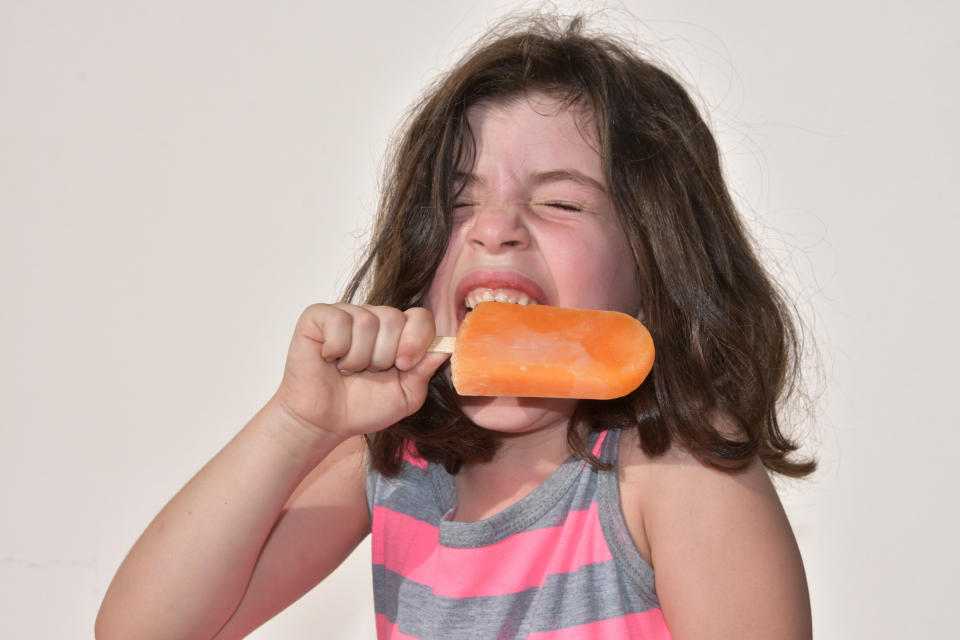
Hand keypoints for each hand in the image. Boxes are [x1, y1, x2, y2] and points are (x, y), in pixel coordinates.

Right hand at [273, 303, 447, 440]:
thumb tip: (446, 348)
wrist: (324, 421)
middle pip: (394, 318)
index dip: (416, 340)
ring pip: (366, 322)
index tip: (404, 366)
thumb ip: (426, 370)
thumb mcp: (406, 395)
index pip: (420, 317)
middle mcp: (374, 317)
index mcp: (398, 333)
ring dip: (358, 357)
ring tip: (347, 369)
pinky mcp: (318, 316)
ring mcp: (346, 314)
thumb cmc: (363, 406)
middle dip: (384, 356)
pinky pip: (338, 321)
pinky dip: (336, 348)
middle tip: (368, 372)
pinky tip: (329, 358)